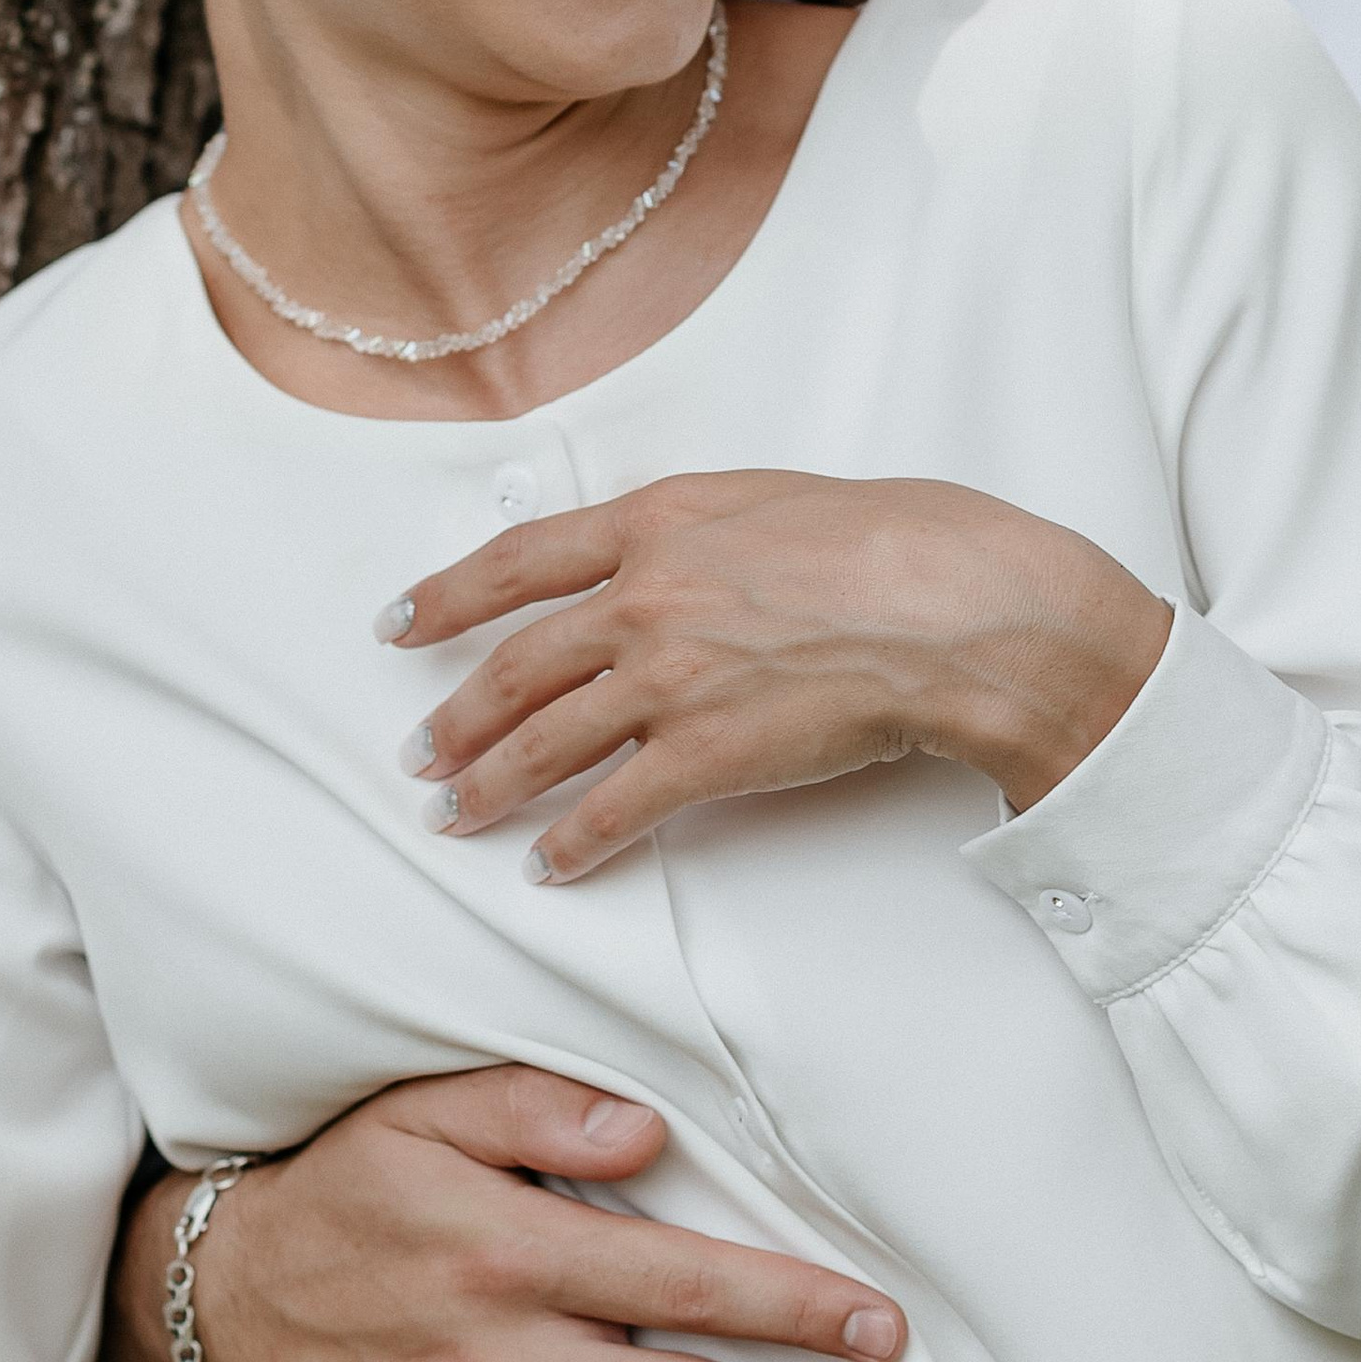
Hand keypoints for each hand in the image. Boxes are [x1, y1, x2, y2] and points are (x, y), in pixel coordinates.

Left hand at [386, 470, 1171, 879]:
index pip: (518, 561)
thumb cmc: (901, 539)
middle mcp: (645, 595)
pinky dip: (572, 843)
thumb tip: (669, 544)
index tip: (401, 625)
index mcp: (658, 520)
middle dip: (456, 717)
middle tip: (421, 754)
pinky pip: (615, 809)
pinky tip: (547, 864)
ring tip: (456, 814)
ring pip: (545, 740)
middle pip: (515, 664)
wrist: (960, 607)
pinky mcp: (707, 752)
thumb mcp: (775, 497)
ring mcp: (670, 676)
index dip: (445, 596)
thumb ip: (700, 525)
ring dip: (491, 785)